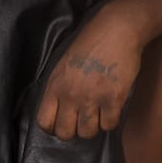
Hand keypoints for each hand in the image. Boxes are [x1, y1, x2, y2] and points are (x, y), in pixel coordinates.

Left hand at [36, 6, 144, 139]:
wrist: (117, 29)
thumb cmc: (90, 43)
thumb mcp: (63, 63)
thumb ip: (59, 87)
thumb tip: (59, 109)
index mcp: (55, 85)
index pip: (44, 122)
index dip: (53, 128)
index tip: (62, 123)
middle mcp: (70, 95)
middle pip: (65, 133)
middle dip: (74, 131)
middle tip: (82, 121)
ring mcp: (92, 98)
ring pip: (88, 133)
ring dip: (94, 126)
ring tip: (98, 113)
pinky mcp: (113, 99)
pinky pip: (109, 125)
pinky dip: (111, 121)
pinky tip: (112, 108)